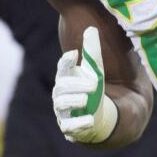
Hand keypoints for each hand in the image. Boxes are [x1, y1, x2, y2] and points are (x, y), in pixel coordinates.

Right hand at [52, 26, 118, 143]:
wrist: (96, 115)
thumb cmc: (91, 89)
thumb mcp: (95, 70)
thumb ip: (92, 52)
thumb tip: (91, 29)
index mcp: (66, 77)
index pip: (63, 67)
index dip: (66, 61)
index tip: (74, 54)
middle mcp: (60, 94)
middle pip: (62, 87)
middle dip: (77, 85)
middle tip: (94, 85)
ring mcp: (63, 111)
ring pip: (62, 105)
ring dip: (75, 102)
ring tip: (88, 101)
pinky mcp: (68, 127)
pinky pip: (69, 127)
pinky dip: (79, 124)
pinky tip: (91, 120)